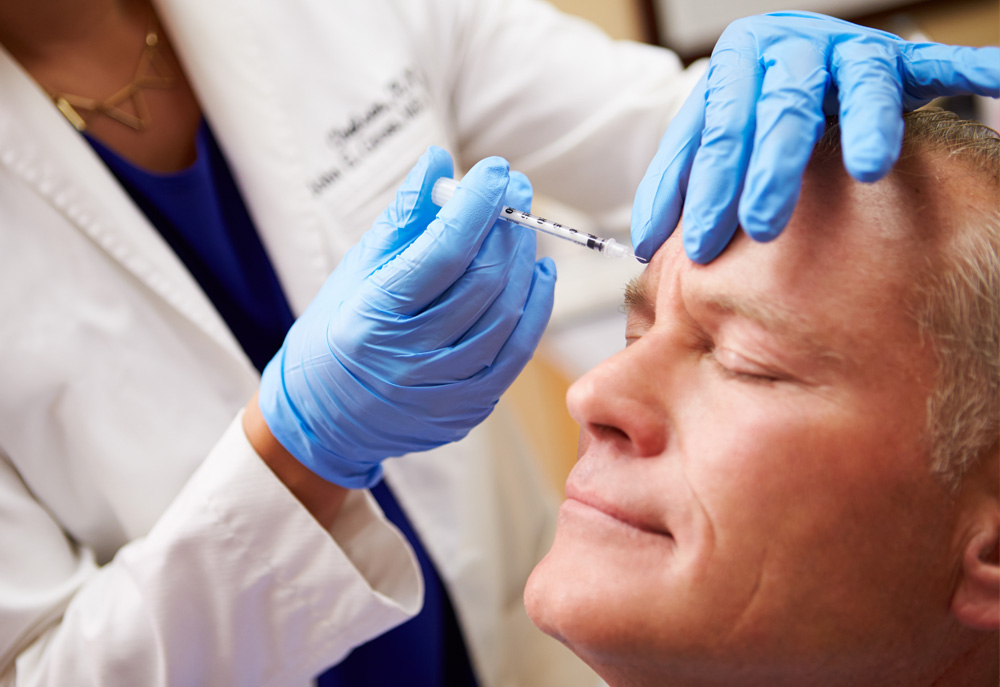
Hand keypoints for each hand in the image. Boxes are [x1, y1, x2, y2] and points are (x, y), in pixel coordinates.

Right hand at [258, 147, 554, 487]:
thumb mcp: (356, 271)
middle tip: (514, 190)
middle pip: (482, 281)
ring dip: (523, 262)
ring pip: (506, 314)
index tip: (495, 170)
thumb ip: (403, 218)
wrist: (324, 420)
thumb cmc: (334, 334)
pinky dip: (535, 307)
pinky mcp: (469, 408)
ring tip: (522, 228)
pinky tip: (537, 273)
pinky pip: (517, 352)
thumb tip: (440, 160)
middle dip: (506, 227)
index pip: (441, 253)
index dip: (476, 206)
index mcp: (373, 318)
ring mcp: (444, 390)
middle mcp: (410, 360)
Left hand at [631, 11, 999, 262]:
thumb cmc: (742, 112)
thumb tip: (642, 245)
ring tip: (870, 167)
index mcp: (735, 68)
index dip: (704, 189)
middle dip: (769, 170)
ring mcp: (845, 52)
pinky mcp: (898, 58)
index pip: (716, 131)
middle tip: (760, 228)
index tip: (696, 246)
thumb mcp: (704, 139)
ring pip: (857, 83)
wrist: (784, 56)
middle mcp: (790, 52)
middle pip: (779, 109)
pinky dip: (974, 69)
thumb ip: (675, 183)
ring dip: (865, 124)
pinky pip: (939, 64)